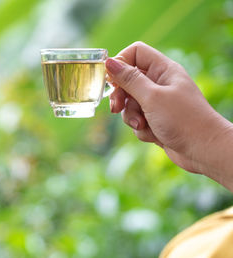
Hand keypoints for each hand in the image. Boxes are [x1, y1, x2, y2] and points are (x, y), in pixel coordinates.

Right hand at [105, 41, 232, 187]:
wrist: (203, 150)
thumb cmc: (183, 120)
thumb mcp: (151, 97)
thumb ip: (129, 79)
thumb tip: (109, 62)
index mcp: (163, 70)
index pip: (135, 53)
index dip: (120, 63)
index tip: (110, 80)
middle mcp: (160, 83)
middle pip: (127, 80)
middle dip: (121, 96)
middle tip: (116, 108)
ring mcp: (157, 102)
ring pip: (129, 103)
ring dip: (131, 116)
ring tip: (142, 125)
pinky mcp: (155, 119)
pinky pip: (136, 119)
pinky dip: (140, 128)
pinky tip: (153, 134)